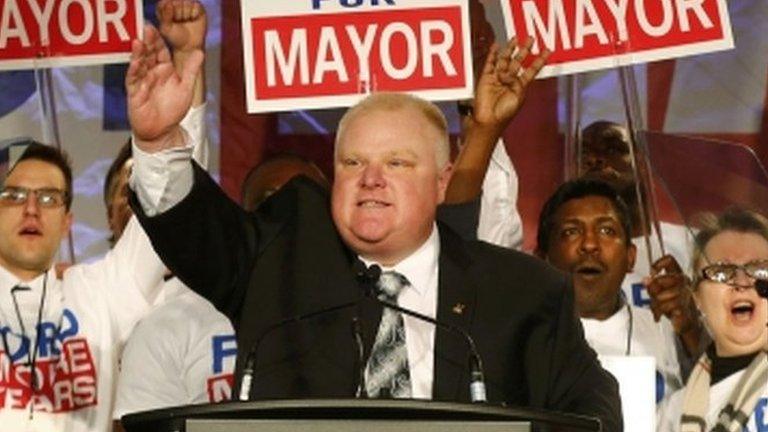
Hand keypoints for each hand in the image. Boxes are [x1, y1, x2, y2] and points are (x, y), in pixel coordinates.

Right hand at [126, 25, 202, 148]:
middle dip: (147, 41)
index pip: (160, 51)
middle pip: (148, 54)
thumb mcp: (186, 88)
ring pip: (139, 63)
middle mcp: (152, 73)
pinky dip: (134, 69)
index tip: (156, 28)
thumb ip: (191, 70)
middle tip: (146, 28)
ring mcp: (142, 81)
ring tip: (138, 41)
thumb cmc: (173, 110)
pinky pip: (133, 79)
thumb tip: (200, 52)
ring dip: (138, 53)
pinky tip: (136, 61)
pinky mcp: (135, 92)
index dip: (158, 40)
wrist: (162, 132)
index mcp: (165, 70)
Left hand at [157, 0, 206, 53]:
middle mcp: (175, 1)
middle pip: (176, 1)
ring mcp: (187, 3)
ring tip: (186, 21)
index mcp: (164, 5)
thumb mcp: (166, 28)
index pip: (166, 2)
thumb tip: (170, 3)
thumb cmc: (175, 36)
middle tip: (179, 22)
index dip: (168, 13)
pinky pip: (196, 6)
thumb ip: (165, 15)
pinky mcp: (197, 6)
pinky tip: (193, 19)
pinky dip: (194, 14)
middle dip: (178, 14)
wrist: (189, 45)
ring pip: (186, 2)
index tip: (170, 21)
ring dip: (186, 15)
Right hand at [472, 37, 549, 131]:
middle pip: (518, 61)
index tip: (547, 50)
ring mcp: (497, 78)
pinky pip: (490, 63)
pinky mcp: (486, 78)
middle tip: (531, 38)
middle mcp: (509, 80)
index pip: (532, 70)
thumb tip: (509, 73)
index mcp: (520, 86)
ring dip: (510, 49)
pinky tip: (496, 46)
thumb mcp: (518, 97)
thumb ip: (517, 83)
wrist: (488, 121)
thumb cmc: (504, 114)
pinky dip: (492, 54)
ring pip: (505, 60)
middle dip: (524, 50)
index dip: (539, 60)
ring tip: (515, 39)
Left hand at [645, 255, 699, 334]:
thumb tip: (646, 280)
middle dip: (653, 289)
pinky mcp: (684, 306)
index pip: (670, 260)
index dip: (658, 264)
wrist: (685, 321)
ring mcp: (685, 293)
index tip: (652, 273)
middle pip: (662, 279)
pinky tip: (658, 315)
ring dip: (654, 304)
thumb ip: (652, 285)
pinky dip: (658, 312)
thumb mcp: (659, 292)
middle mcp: (683, 281)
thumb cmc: (672, 304)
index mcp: (677, 274)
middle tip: (652, 297)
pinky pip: (667, 306)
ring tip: (655, 309)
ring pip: (662, 295)